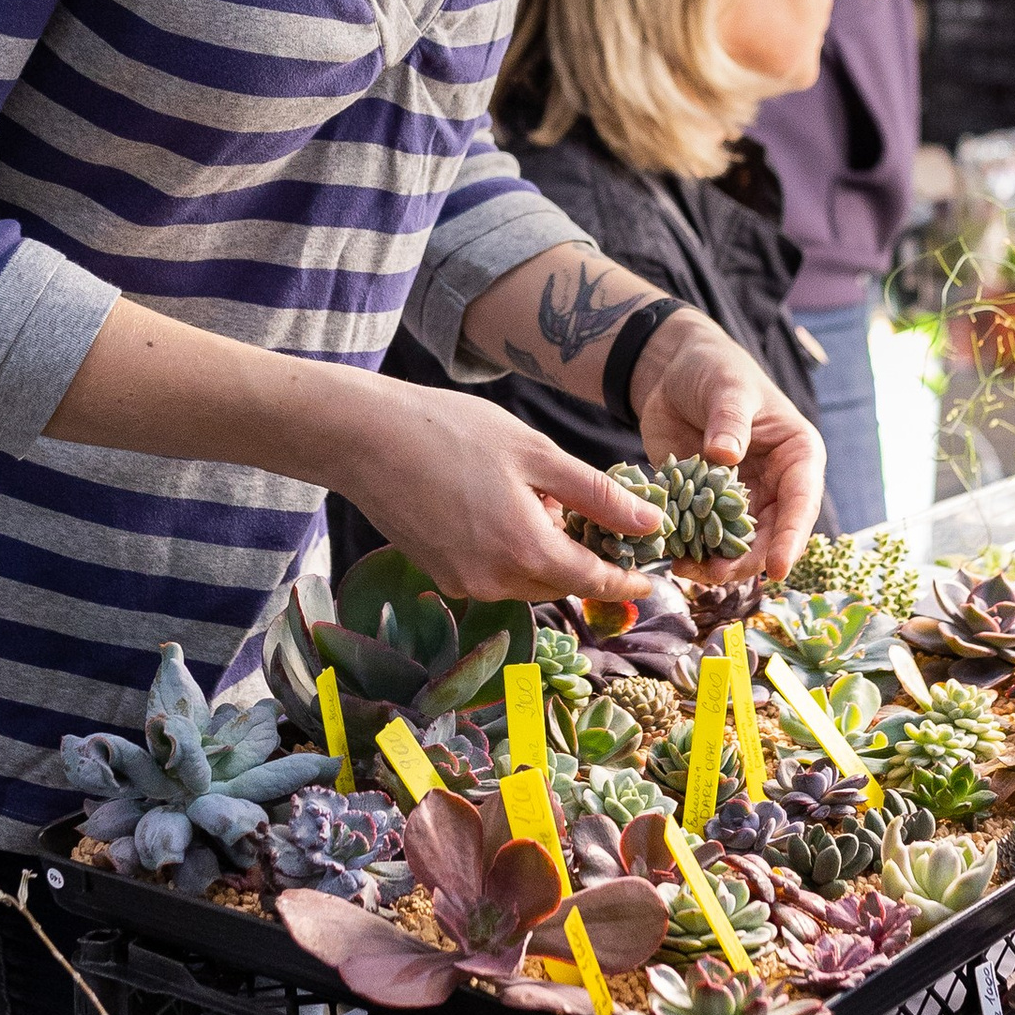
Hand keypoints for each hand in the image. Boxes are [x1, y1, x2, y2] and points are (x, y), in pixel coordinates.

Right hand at [327, 382, 662, 604]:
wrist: (363, 438)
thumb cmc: (452, 431)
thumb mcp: (536, 453)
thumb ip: (596, 495)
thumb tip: (650, 523)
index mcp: (526, 550)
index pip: (593, 579)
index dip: (625, 580)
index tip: (650, 580)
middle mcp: (494, 581)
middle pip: (560, 582)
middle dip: (583, 560)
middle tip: (598, 521)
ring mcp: (463, 583)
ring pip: (526, 580)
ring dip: (545, 553)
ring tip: (542, 500)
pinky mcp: (439, 575)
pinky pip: (493, 573)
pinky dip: (512, 552)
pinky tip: (503, 507)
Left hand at [628, 306, 824, 581]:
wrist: (674, 373)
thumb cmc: (713, 369)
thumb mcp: (726, 388)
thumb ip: (729, 420)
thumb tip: (726, 456)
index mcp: (797, 455)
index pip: (802, 502)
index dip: (791, 538)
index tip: (779, 569)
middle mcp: (778, 483)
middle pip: (772, 535)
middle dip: (747, 560)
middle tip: (716, 573)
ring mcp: (744, 498)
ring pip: (740, 544)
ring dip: (718, 562)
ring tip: (686, 569)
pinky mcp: (710, 505)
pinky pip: (707, 536)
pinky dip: (693, 551)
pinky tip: (672, 557)